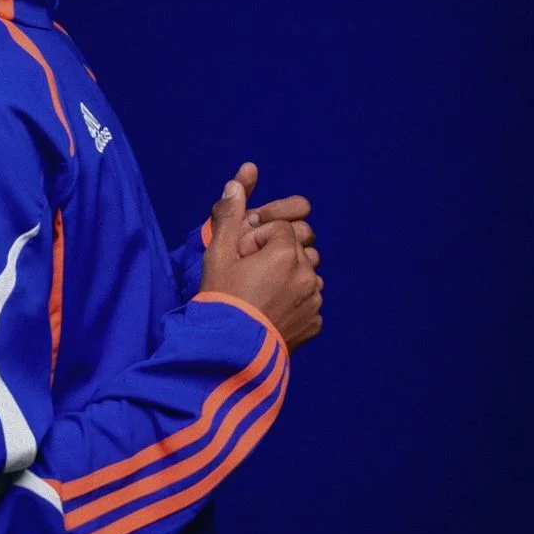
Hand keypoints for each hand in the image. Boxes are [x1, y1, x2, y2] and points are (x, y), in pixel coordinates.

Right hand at [199, 168, 322, 351]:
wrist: (228, 350)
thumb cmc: (220, 298)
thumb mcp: (218, 253)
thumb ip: (229, 215)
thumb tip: (235, 183)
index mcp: (286, 253)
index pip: (280, 228)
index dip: (257, 238)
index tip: (241, 257)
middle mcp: (307, 274)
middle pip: (298, 246)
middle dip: (277, 252)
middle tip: (250, 273)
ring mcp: (314, 300)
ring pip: (306, 272)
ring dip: (289, 274)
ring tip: (260, 291)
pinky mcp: (315, 322)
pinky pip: (309, 299)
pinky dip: (294, 300)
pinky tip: (270, 309)